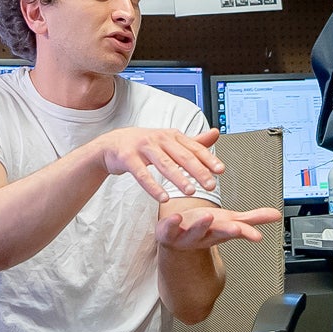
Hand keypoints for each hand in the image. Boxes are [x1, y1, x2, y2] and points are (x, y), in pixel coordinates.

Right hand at [96, 127, 224, 202]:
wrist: (112, 144)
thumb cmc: (144, 145)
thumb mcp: (169, 140)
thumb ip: (193, 141)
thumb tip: (216, 133)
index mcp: (172, 135)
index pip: (193, 147)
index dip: (208, 159)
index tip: (220, 171)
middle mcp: (159, 139)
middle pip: (182, 156)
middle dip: (198, 171)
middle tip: (211, 185)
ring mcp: (142, 147)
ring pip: (164, 164)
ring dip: (178, 179)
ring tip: (191, 191)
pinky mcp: (128, 158)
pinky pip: (142, 174)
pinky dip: (153, 187)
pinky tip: (163, 198)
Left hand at [157, 206, 281, 250]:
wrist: (176, 239)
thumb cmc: (204, 227)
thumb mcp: (230, 221)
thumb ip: (252, 218)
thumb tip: (277, 215)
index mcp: (219, 232)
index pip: (234, 232)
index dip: (245, 233)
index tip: (256, 236)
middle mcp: (204, 235)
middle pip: (216, 233)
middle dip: (226, 231)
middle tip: (236, 228)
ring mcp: (186, 235)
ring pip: (195, 233)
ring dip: (201, 226)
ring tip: (208, 216)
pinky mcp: (168, 232)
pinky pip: (169, 229)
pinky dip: (171, 224)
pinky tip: (175, 217)